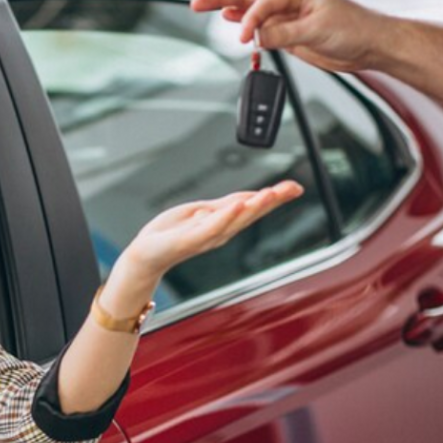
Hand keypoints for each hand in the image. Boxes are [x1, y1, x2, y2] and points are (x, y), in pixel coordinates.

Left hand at [120, 180, 304, 277]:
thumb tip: (249, 196)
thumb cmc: (172, 234)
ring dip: (254, 207)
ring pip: (236, 220)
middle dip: (273, 200)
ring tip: (270, 194)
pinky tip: (237, 206)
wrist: (147, 254)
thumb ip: (226, 205)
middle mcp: (221, 232)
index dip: (276, 197)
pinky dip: (226, 217)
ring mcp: (207, 236)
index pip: (254, 206)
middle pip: (251, 213)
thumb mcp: (204, 212)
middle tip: (291, 189)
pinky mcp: (191, 240)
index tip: (295, 187)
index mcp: (225, 223)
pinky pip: (211, 227)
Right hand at [190, 0, 388, 72]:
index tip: (245, 39)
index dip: (250, 21)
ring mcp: (286, 17)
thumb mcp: (316, 31)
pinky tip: (229, 21)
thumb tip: (257, 38)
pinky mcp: (287, 33)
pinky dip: (242, 24)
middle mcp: (289, 0)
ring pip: (250, 11)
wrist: (370, 46)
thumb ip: (283, 34)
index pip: (262, 3)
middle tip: (197, 3)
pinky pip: (259, 28)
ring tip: (202, 6)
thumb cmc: (354, 29)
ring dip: (227, 9)